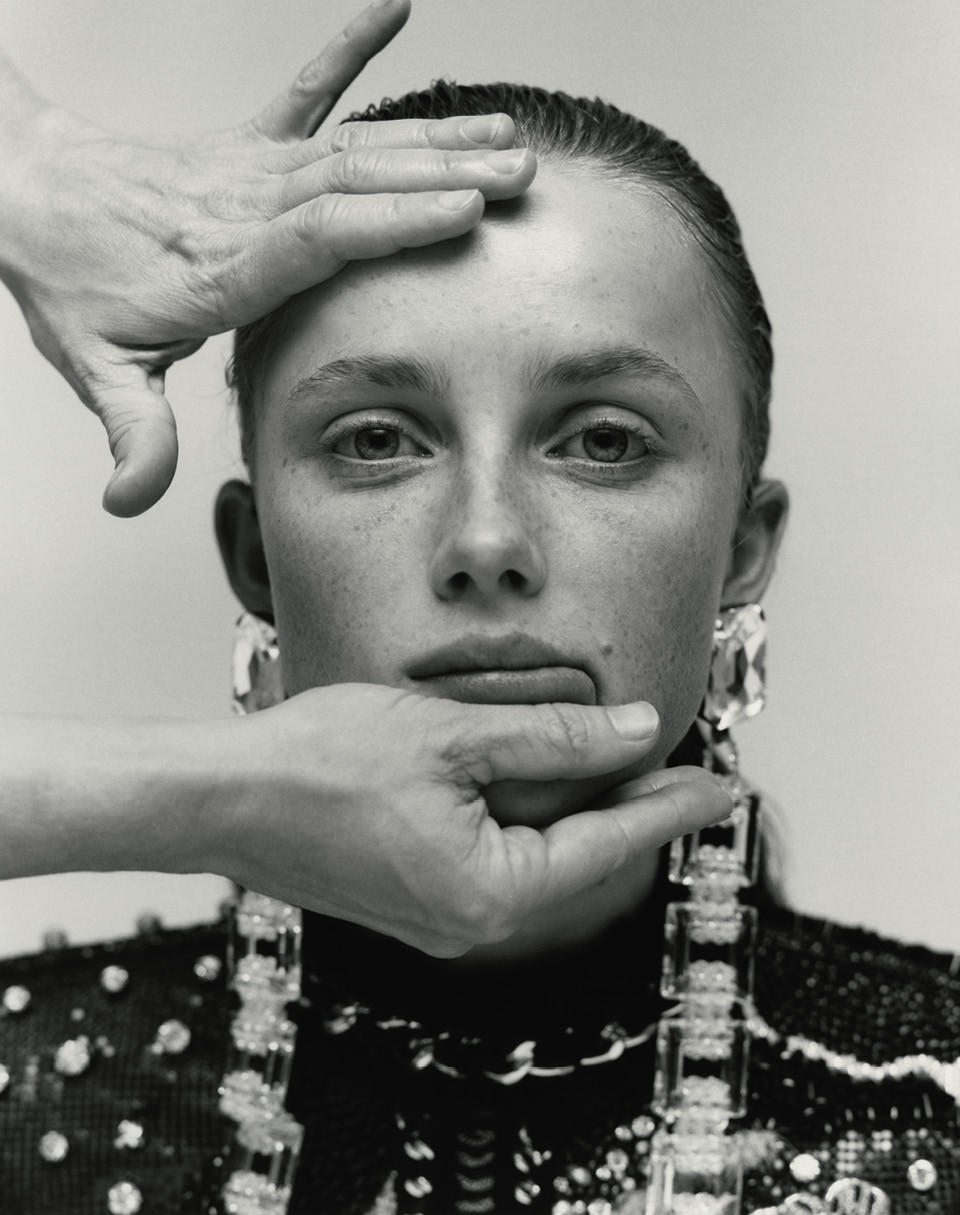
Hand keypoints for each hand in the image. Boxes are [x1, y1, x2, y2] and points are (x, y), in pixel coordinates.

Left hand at [0, 0, 533, 516]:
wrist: (27, 196)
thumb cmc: (71, 285)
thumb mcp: (96, 371)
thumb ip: (131, 436)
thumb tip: (128, 500)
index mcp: (222, 266)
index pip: (316, 237)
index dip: (392, 221)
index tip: (463, 210)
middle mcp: (245, 207)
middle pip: (355, 184)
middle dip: (444, 175)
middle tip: (521, 174)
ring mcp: (250, 168)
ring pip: (353, 145)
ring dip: (433, 138)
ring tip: (507, 135)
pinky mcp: (247, 143)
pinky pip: (306, 89)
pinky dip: (351, 47)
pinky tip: (396, 8)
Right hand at [201, 685, 732, 956]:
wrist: (222, 796)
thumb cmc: (317, 764)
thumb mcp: (453, 735)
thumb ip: (554, 738)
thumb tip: (634, 734)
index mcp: (488, 891)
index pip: (609, 844)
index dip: (671, 809)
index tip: (723, 789)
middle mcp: (469, 919)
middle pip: (577, 858)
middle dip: (633, 811)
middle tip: (687, 774)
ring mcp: (438, 914)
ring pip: (537, 857)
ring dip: (580, 812)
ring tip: (628, 771)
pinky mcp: (413, 896)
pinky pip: (495, 858)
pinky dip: (529, 819)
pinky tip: (543, 783)